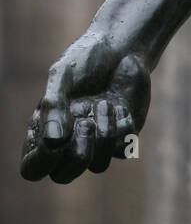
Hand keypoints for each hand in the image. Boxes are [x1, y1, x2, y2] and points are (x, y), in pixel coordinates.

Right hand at [20, 31, 150, 183]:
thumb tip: (53, 142)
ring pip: (98, 165)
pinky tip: (121, 104)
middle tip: (86, 122)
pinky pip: (122, 149)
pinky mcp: (121, 136)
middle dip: (79, 153)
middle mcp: (69, 141)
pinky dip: (122, 126)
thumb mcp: (63, 75)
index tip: (57, 140)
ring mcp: (96, 141)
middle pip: (66, 175)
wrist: (123, 47)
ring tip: (105, 101)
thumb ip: (54, 105)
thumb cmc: (86, 59)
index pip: (33, 168)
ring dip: (104, 133)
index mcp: (45, 129)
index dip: (42, 162)